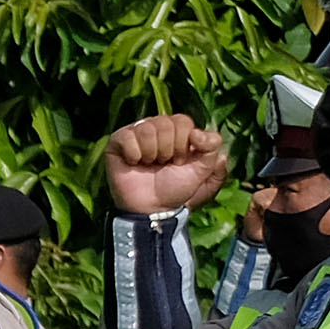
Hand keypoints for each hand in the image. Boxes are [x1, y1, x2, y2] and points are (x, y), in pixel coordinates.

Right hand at [102, 113, 227, 214]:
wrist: (152, 207)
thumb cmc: (177, 188)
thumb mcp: (204, 168)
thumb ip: (212, 146)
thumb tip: (196, 132)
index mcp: (177, 130)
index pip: (182, 121)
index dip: (183, 143)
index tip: (179, 162)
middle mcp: (156, 127)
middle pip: (165, 123)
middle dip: (168, 149)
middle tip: (163, 164)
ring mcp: (135, 133)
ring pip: (146, 128)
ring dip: (151, 153)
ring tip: (148, 165)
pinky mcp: (117, 142)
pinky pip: (127, 136)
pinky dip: (133, 154)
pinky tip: (134, 163)